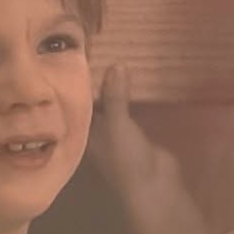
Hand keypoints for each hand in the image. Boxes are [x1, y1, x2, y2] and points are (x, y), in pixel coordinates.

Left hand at [90, 63, 210, 233]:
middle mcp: (98, 131)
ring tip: (125, 53)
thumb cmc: (125, 160)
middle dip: (102, 79)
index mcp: (85, 131)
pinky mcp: (139, 134)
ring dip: (121, 87)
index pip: (78, 101)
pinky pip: (135, 110)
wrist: (155, 188)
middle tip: (107, 45)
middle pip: (97, 100)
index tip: (83, 52)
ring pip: (116, 104)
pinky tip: (143, 76)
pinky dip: (137, 97)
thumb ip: (115, 96)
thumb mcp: (117, 125)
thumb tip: (117, 63)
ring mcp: (119, 133)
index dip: (80, 80)